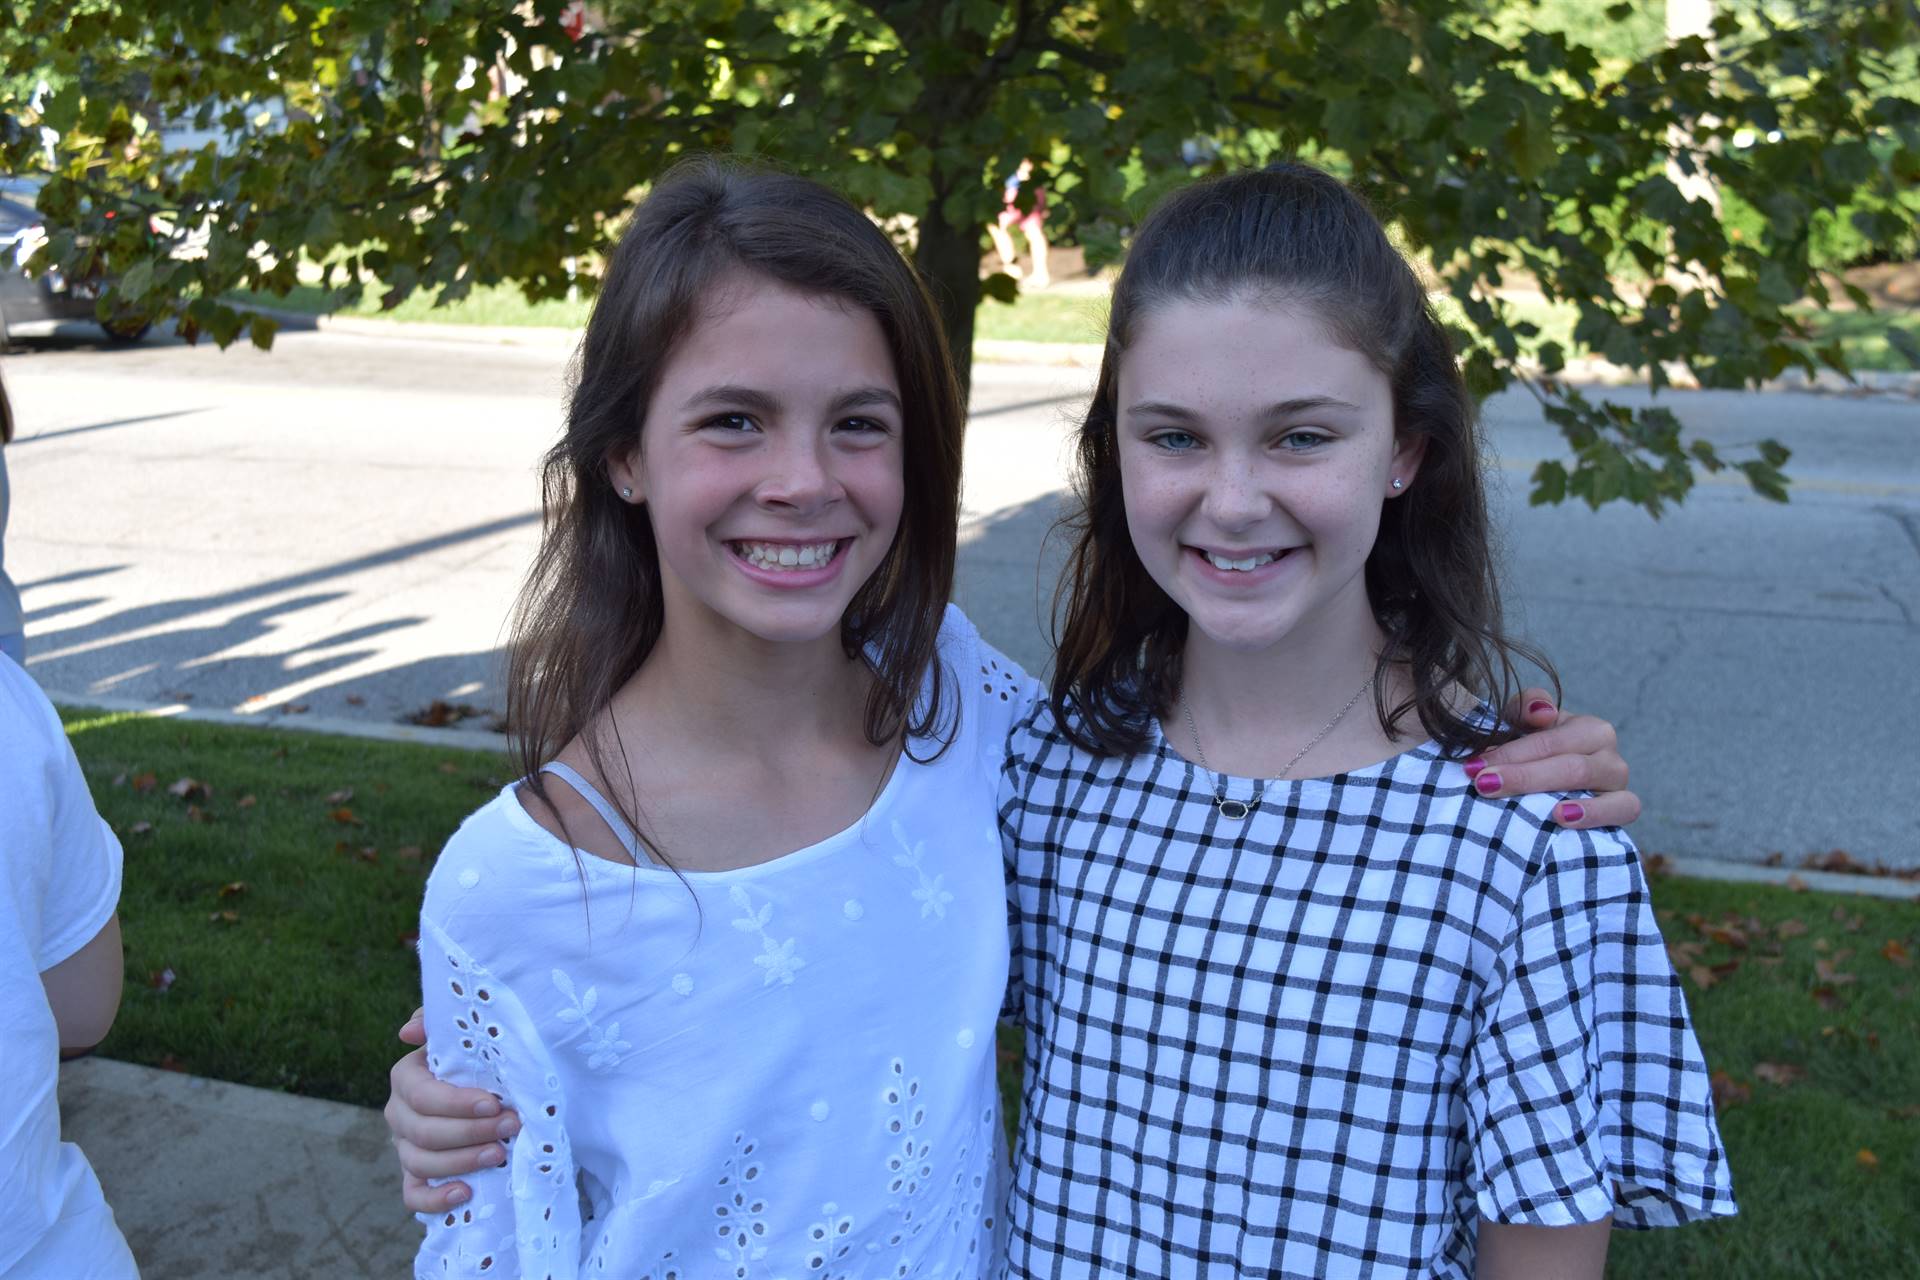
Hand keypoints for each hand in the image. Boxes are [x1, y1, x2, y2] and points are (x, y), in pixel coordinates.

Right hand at [386, 1008, 521, 1213]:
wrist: (491, 1092)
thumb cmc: (477, 1060)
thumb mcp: (463, 1037)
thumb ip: (438, 1023)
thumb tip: (408, 1031)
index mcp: (407, 1078)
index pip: (422, 1095)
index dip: (456, 1103)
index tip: (494, 1104)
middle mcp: (399, 1114)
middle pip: (424, 1132)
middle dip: (470, 1132)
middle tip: (510, 1127)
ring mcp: (404, 1147)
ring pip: (420, 1163)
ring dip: (461, 1162)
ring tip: (498, 1155)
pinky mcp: (415, 1176)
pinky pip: (414, 1196)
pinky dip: (436, 1199)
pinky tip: (465, 1193)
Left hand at [1470, 689, 1640, 829]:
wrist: (1550, 793)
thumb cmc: (1531, 756)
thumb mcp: (1520, 728)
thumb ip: (1523, 709)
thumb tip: (1542, 712)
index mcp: (1582, 726)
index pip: (1544, 739)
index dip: (1508, 753)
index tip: (1473, 768)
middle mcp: (1605, 747)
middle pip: (1564, 759)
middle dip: (1521, 774)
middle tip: (1484, 785)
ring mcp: (1617, 776)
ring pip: (1588, 776)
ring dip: (1551, 788)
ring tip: (1521, 803)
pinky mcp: (1627, 805)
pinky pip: (1624, 806)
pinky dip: (1597, 812)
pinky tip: (1563, 818)